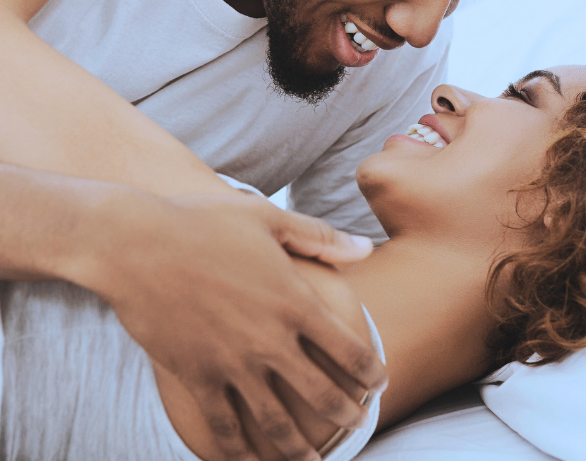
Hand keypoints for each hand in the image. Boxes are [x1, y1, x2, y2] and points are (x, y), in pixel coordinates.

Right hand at [86, 188, 384, 460]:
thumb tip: (366, 249)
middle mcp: (269, 341)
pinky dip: (240, 453)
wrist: (136, 245)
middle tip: (358, 424)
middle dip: (345, 413)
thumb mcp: (270, 218)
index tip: (378, 383)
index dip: (369, 371)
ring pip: (276, 423)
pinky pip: (224, 428)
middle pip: (320, 393)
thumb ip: (321, 237)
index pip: (347, 348)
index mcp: (294, 301)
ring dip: (299, 449)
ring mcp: (232, 365)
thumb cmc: (205, 223)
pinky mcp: (196, 379)